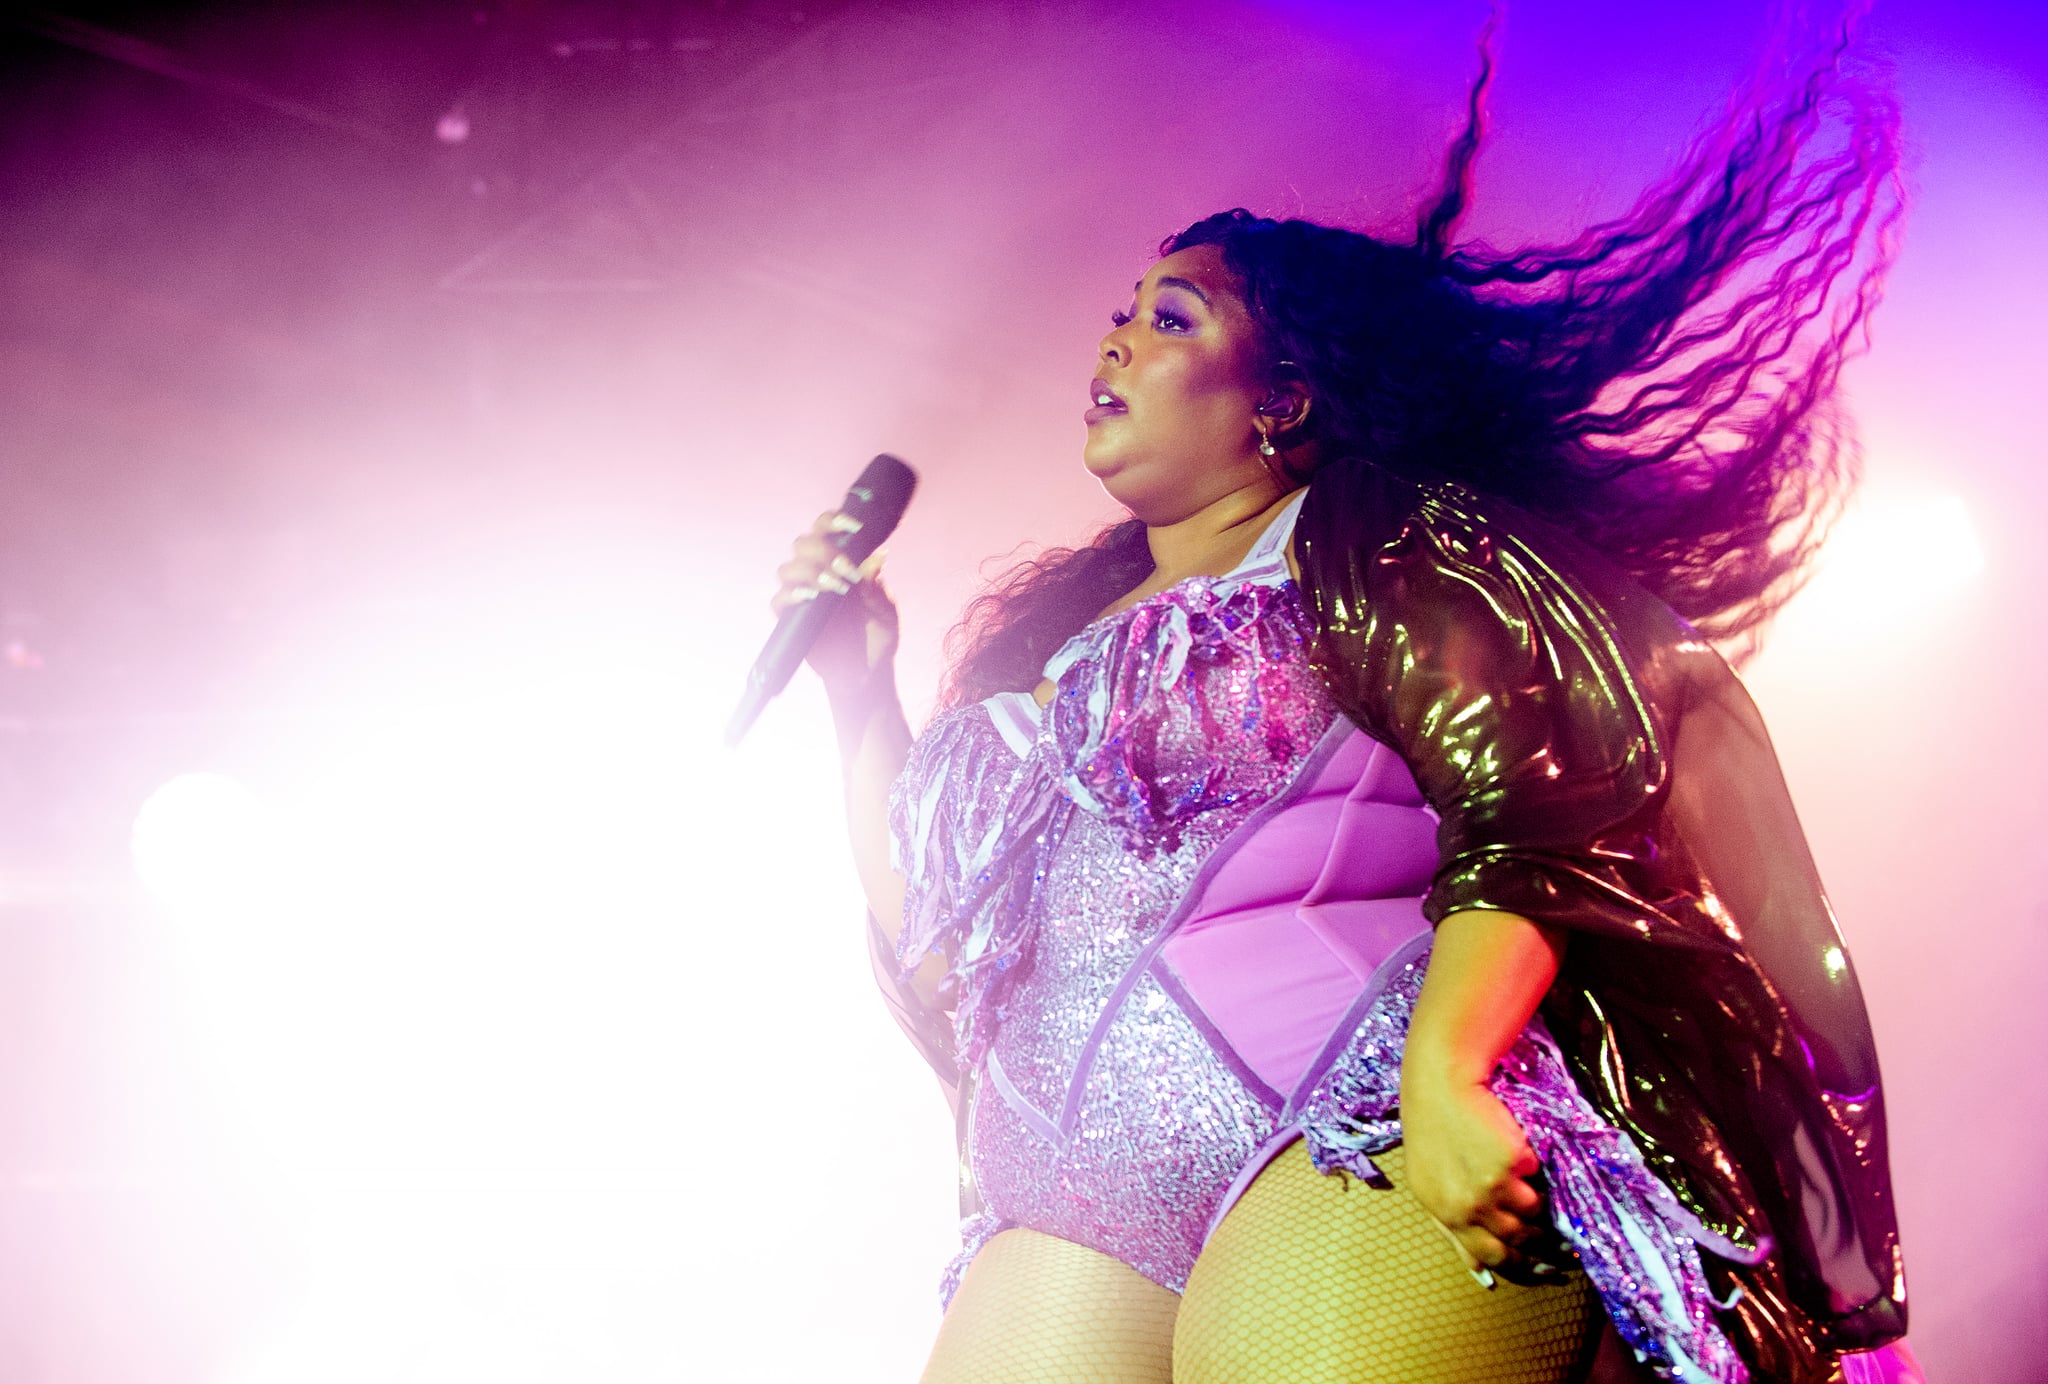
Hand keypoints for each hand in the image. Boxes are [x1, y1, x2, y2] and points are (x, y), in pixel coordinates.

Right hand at [771, 510, 899, 701]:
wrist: (867, 671)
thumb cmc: (878, 634)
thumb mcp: (886, 610)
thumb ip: (877, 587)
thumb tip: (876, 558)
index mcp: (839, 561)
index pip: (826, 528)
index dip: (835, 520)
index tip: (855, 526)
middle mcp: (817, 572)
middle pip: (803, 543)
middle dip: (824, 550)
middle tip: (846, 570)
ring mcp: (801, 594)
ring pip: (788, 568)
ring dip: (810, 572)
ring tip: (834, 587)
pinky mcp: (790, 619)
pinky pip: (778, 600)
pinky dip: (792, 594)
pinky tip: (810, 598)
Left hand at [1399, 1070, 1547, 1275]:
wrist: (1443, 1080)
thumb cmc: (1433, 1125)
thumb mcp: (1430, 1182)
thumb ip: (1453, 1227)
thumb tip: (1482, 1273)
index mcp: (1441, 1212)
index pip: (1487, 1256)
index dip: (1520, 1268)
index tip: (1544, 1272)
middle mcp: (1464, 1207)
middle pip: (1514, 1242)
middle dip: (1541, 1249)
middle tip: (1563, 1250)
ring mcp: (1489, 1187)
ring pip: (1531, 1214)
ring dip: (1543, 1213)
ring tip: (1549, 1204)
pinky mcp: (1510, 1163)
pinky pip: (1538, 1182)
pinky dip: (1540, 1178)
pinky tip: (1535, 1167)